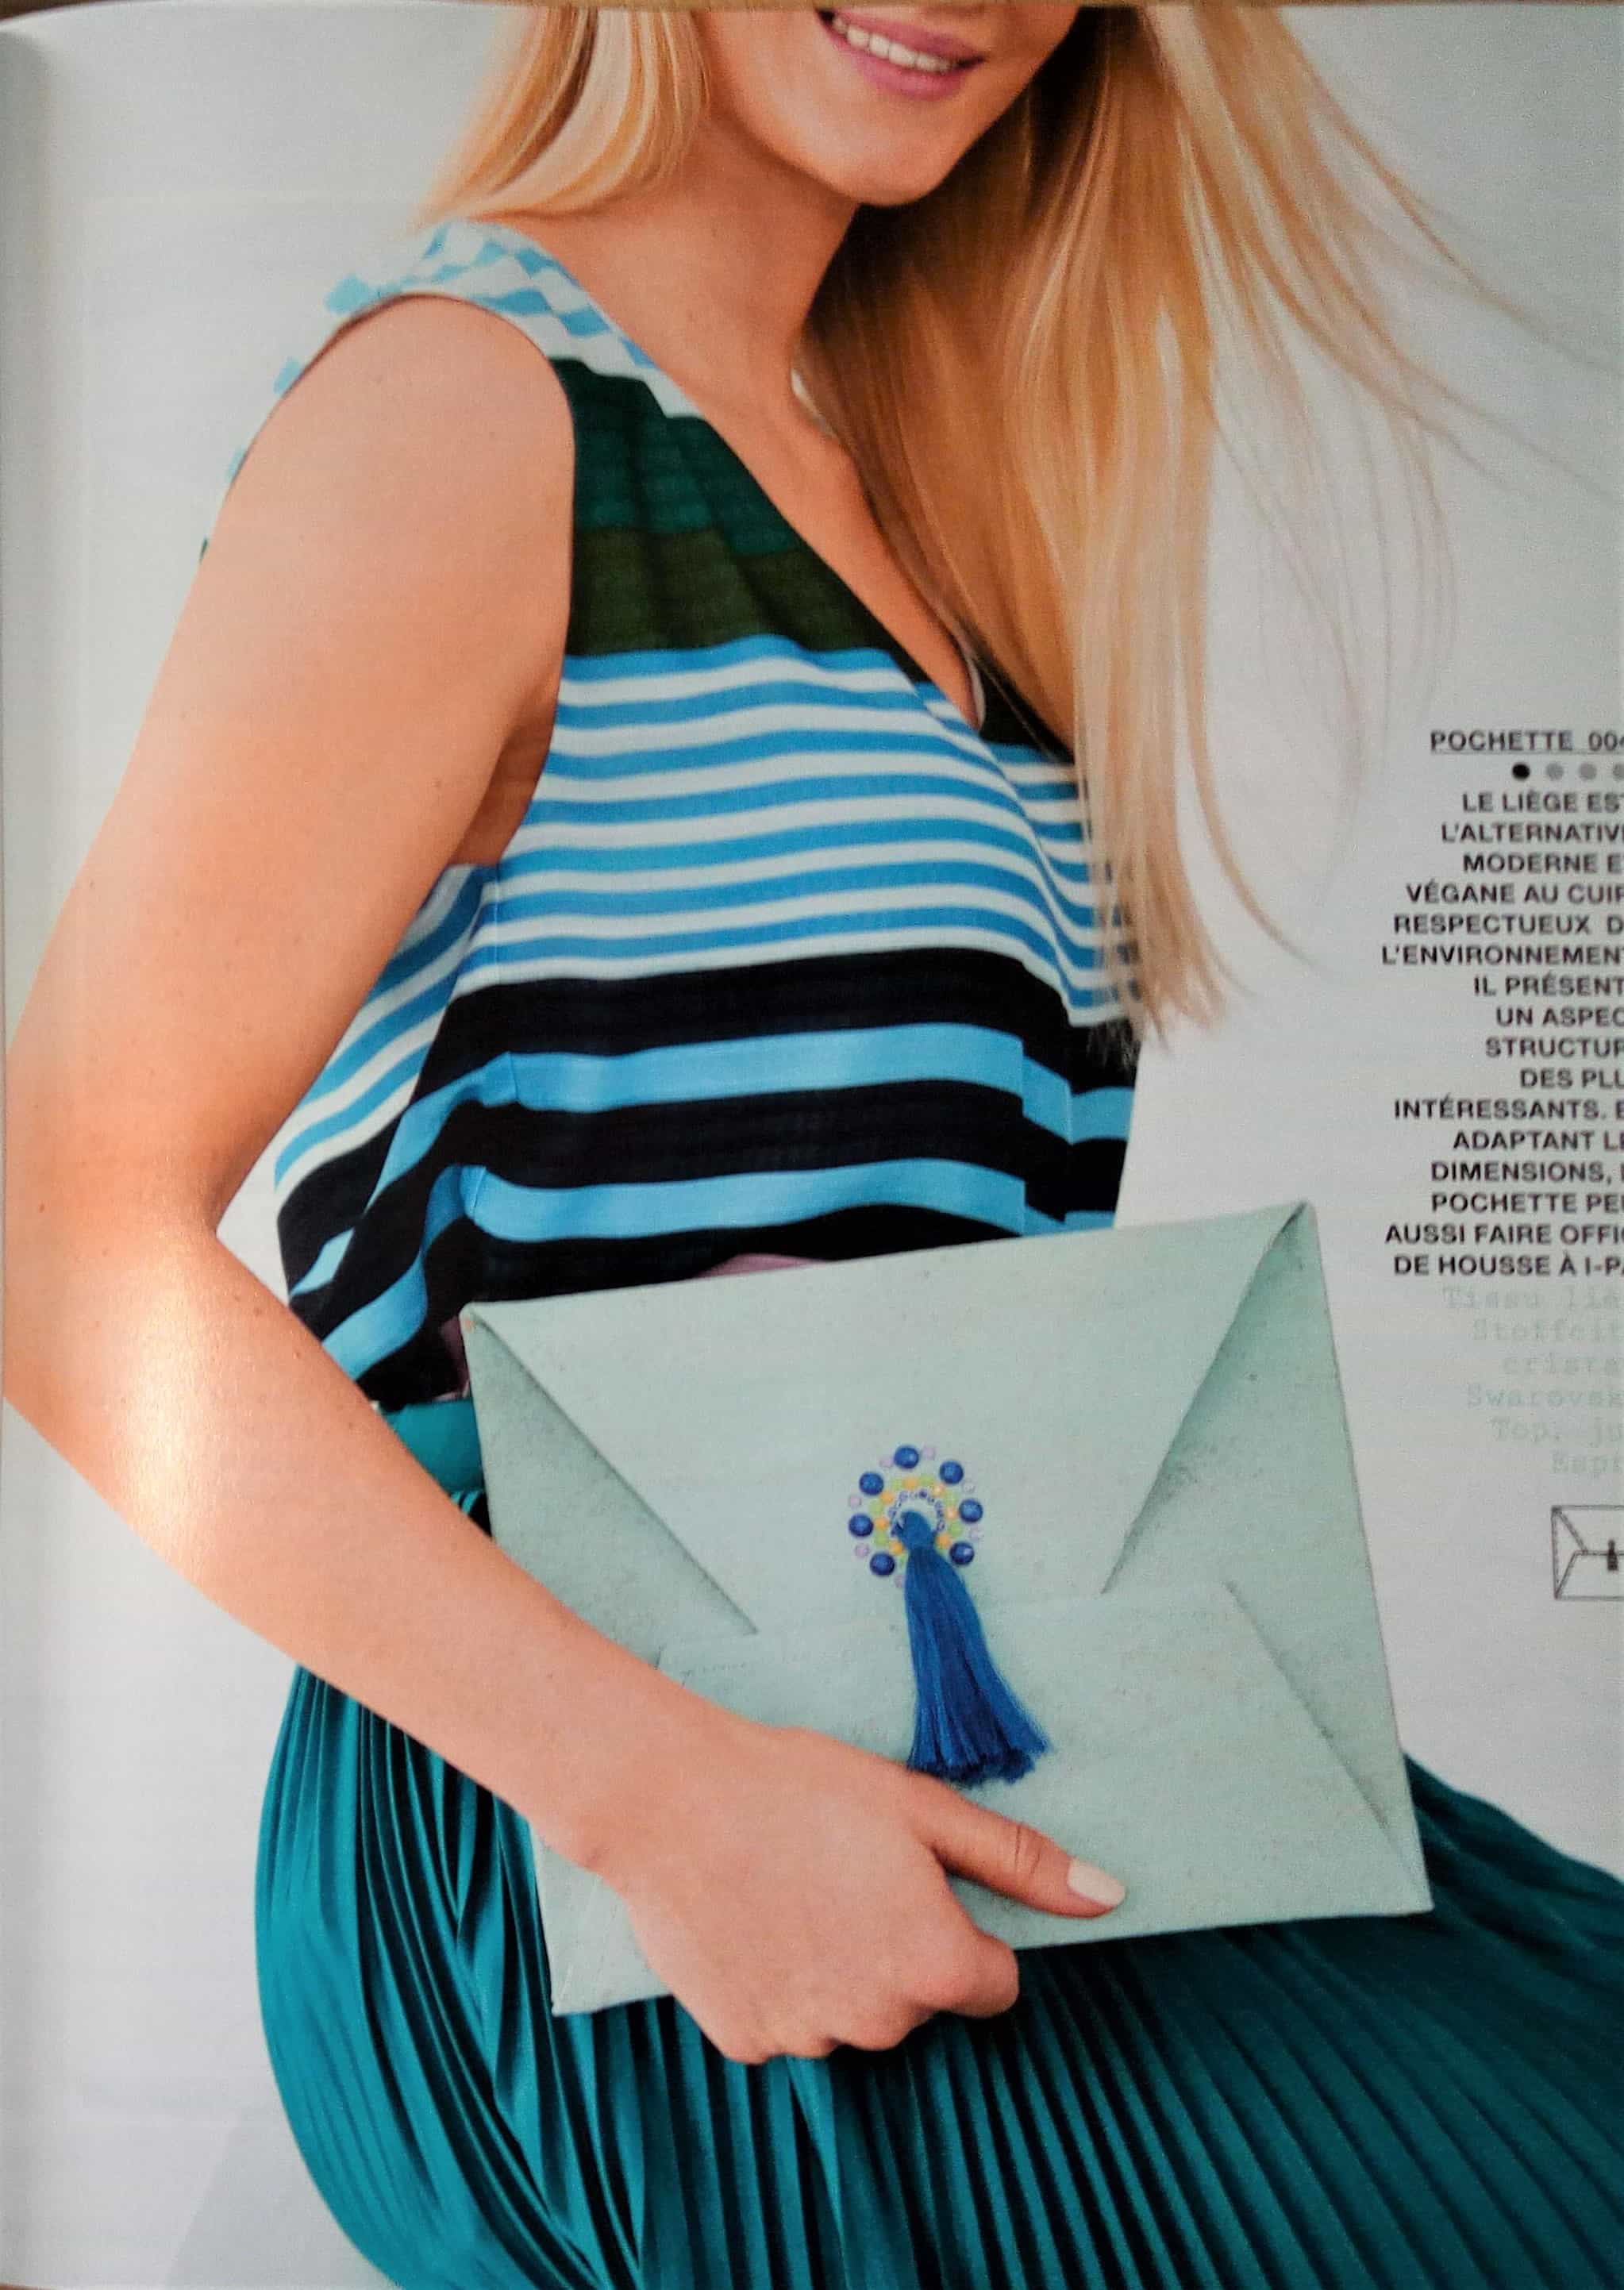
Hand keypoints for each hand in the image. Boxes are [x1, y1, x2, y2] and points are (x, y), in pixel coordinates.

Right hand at [591, 1701, 1125, 2063]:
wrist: (672, 1799)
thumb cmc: (802, 1789)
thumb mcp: (923, 1809)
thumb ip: (1020, 1862)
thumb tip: (1109, 1897)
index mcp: (935, 1966)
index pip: (993, 1983)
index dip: (960, 1929)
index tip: (915, 1884)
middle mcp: (879, 2023)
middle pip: (917, 1999)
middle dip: (897, 1947)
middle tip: (844, 1872)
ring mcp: (808, 2039)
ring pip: (851, 2013)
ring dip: (837, 1966)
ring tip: (790, 1886)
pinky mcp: (746, 2041)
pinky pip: (787, 2021)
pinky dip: (778, 1981)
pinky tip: (753, 1918)